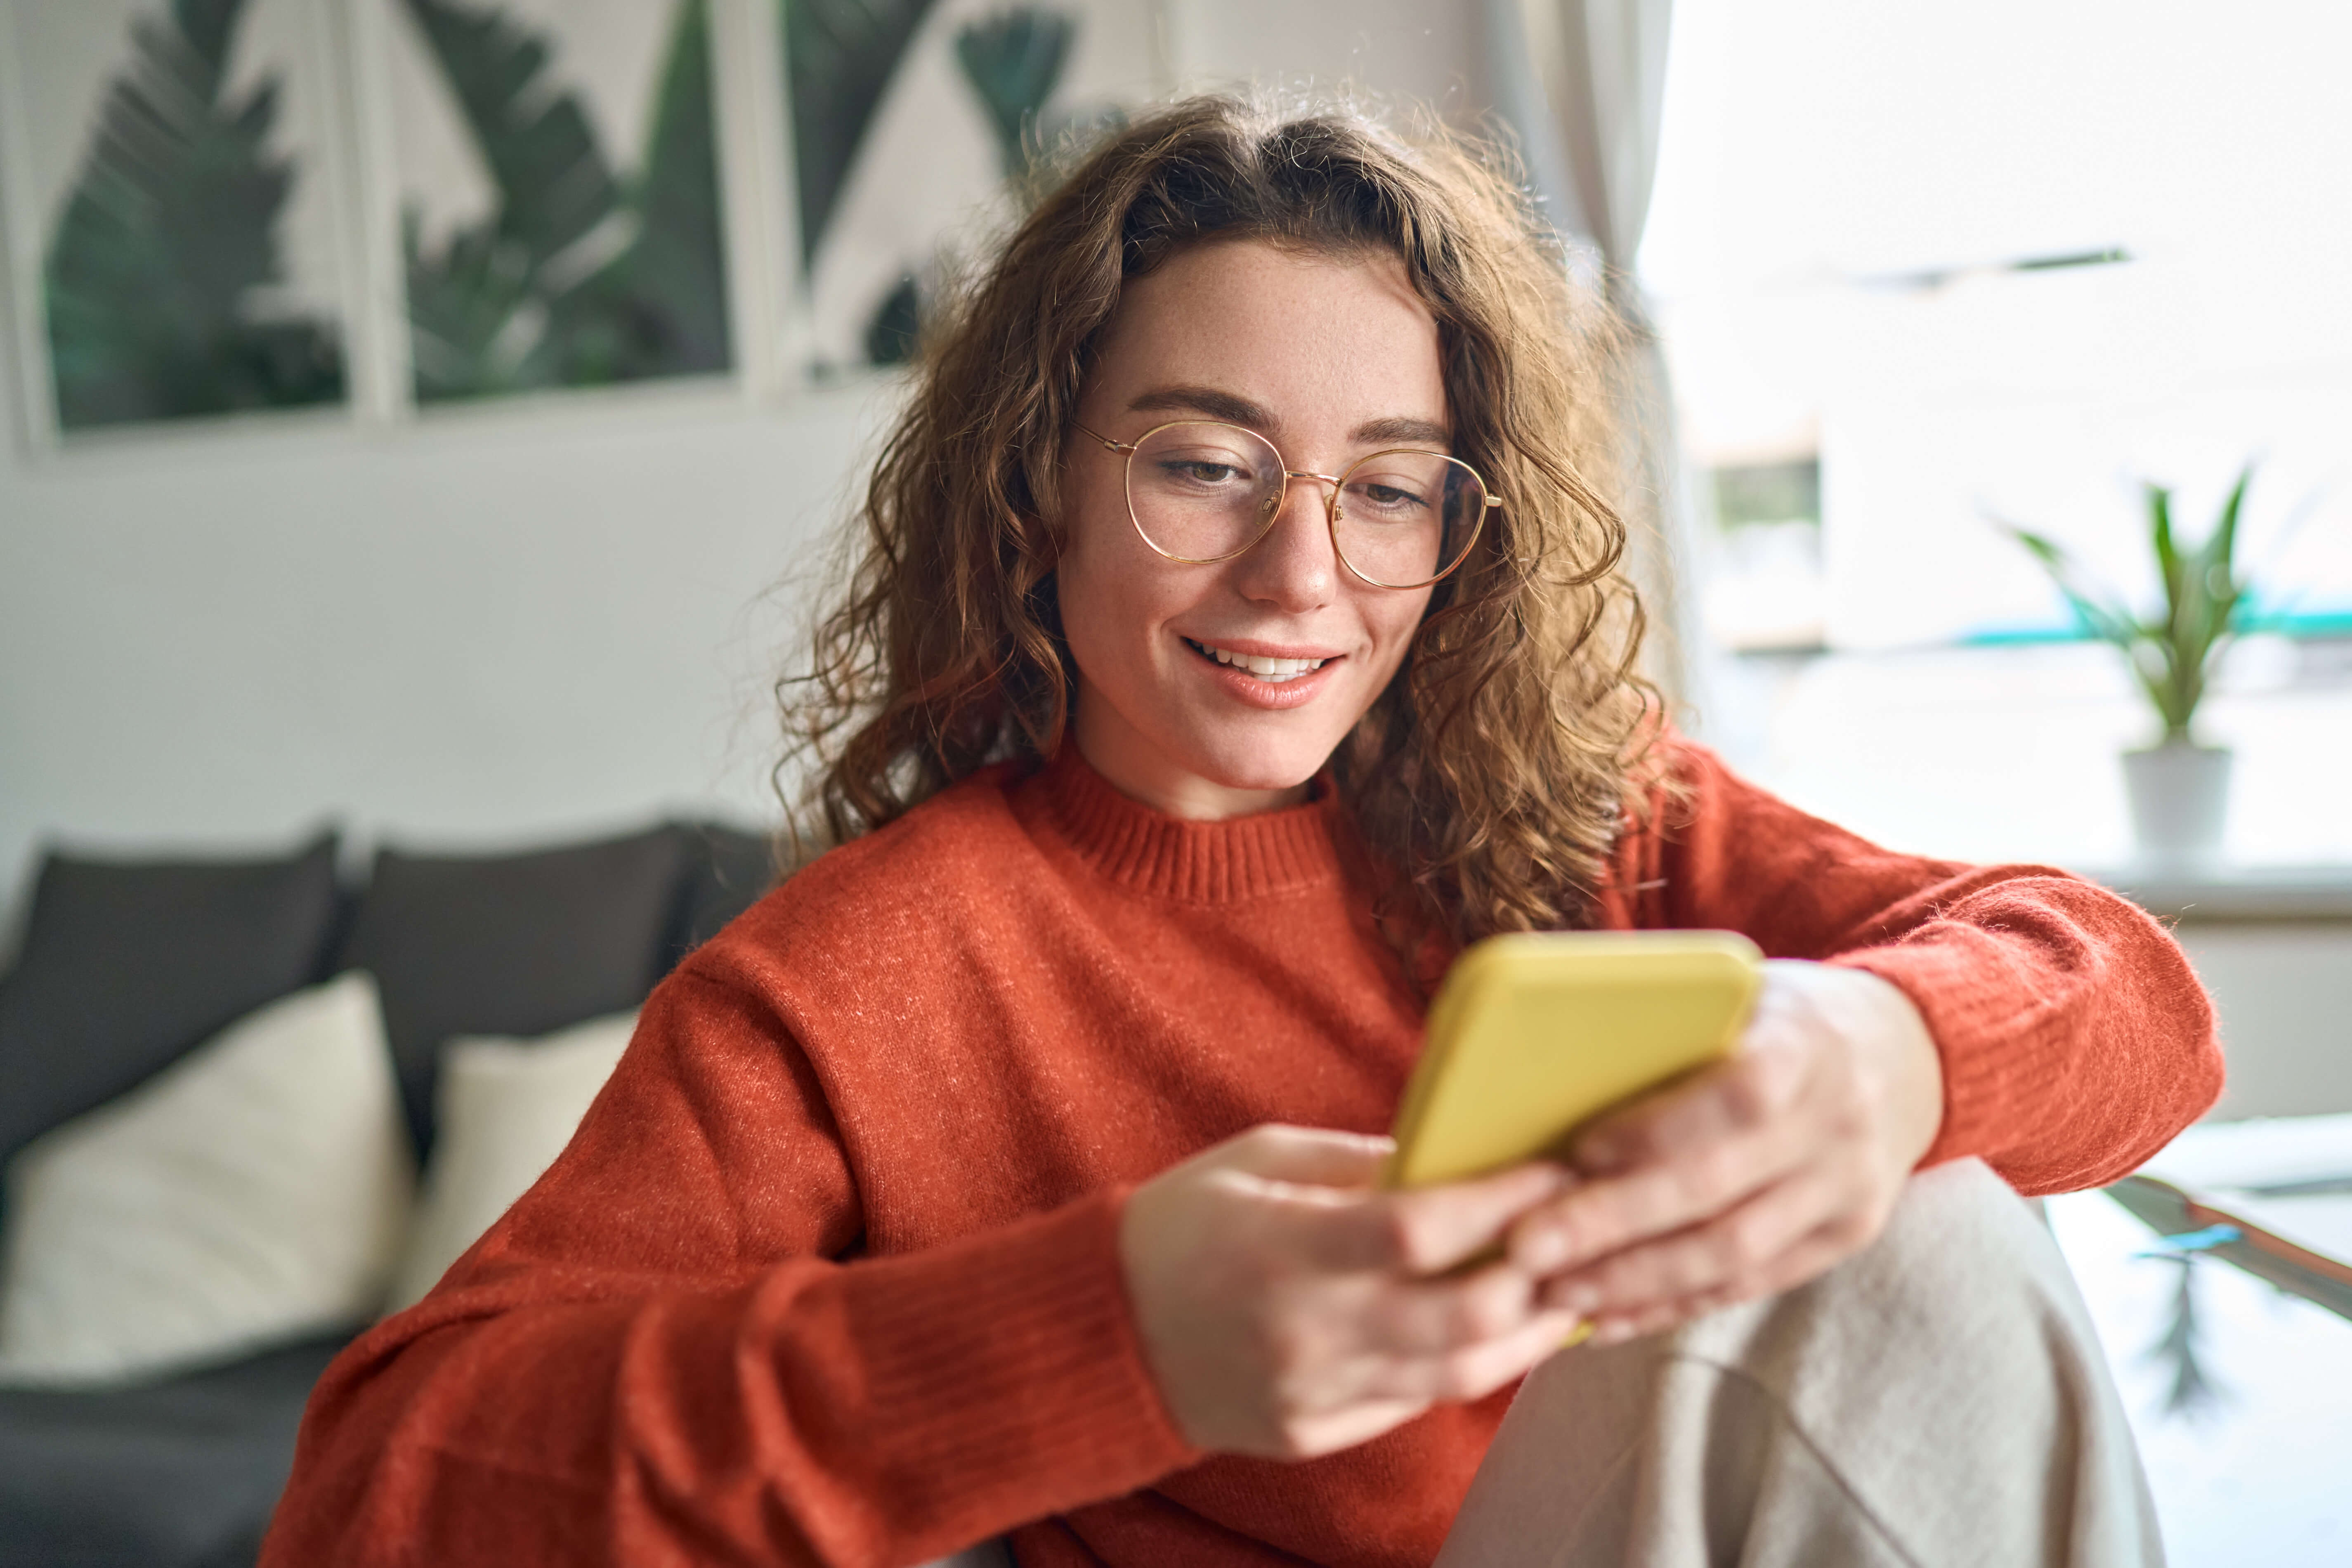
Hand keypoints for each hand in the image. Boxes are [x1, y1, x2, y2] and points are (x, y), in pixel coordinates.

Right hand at [1119, 1125, 1579, 1459]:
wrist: (1102, 1331)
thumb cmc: (1181, 1224)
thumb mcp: (1257, 1160)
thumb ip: (1356, 1162)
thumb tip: (1452, 1156)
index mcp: (1284, 1247)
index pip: (1421, 1229)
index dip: (1502, 1201)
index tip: (1554, 1169)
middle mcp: (1304, 1329)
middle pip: (1461, 1317)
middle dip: (1538, 1276)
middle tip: (1580, 1237)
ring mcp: (1310, 1392)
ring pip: (1456, 1375)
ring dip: (1527, 1335)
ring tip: (1566, 1294)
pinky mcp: (1312, 1432)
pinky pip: (1412, 1403)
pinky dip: (1466, 1367)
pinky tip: (1498, 1333)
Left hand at [1505, 960, 1943, 1342]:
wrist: (1908, 1054)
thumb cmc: (1788, 1015)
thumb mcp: (1746, 991)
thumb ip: (1673, 1026)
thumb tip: (1551, 1067)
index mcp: (1806, 1045)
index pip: (1738, 1096)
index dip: (1658, 1130)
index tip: (1580, 1150)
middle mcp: (1836, 1125)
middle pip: (1718, 1192)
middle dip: (1613, 1226)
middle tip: (1527, 1248)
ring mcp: (1847, 1191)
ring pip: (1732, 1254)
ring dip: (1634, 1281)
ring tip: (1554, 1291)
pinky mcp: (1844, 1239)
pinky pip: (1751, 1285)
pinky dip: (1674, 1305)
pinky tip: (1610, 1317)